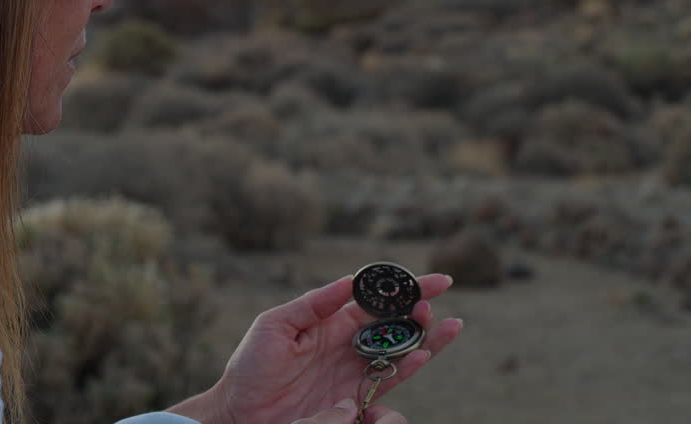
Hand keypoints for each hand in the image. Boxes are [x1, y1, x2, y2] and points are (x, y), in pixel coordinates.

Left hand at [210, 273, 461, 423]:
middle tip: (432, 303)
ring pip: (399, 350)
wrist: (240, 414)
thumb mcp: (275, 326)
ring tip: (450, 326)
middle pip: (393, 323)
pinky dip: (408, 367)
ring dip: (425, 338)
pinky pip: (388, 381)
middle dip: (417, 311)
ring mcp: (353, 371)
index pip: (372, 299)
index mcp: (329, 321)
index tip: (430, 280)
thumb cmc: (251, 367)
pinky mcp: (354, 399)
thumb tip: (348, 283)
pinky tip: (421, 354)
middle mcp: (347, 344)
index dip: (401, 288)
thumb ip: (312, 305)